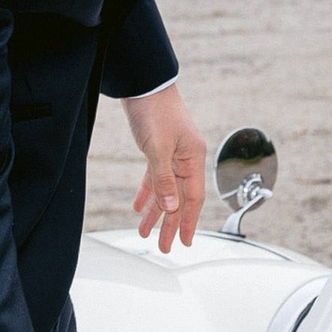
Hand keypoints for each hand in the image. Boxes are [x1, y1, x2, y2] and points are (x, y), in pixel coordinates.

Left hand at [126, 83, 207, 250]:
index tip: (184, 243)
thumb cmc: (154, 110)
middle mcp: (186, 158)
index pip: (193, 199)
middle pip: (179, 198)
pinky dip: (148, 192)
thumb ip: (164, 180)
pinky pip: (156, 177)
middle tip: (163, 247)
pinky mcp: (158, 149)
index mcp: (193, 158)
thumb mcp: (158, 149)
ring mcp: (173, 154)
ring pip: (166, 190)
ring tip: (144, 231)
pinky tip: (138, 206)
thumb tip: (172, 207)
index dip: (188, 222)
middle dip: (170, 224)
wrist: (142, 84)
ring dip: (156, 211)